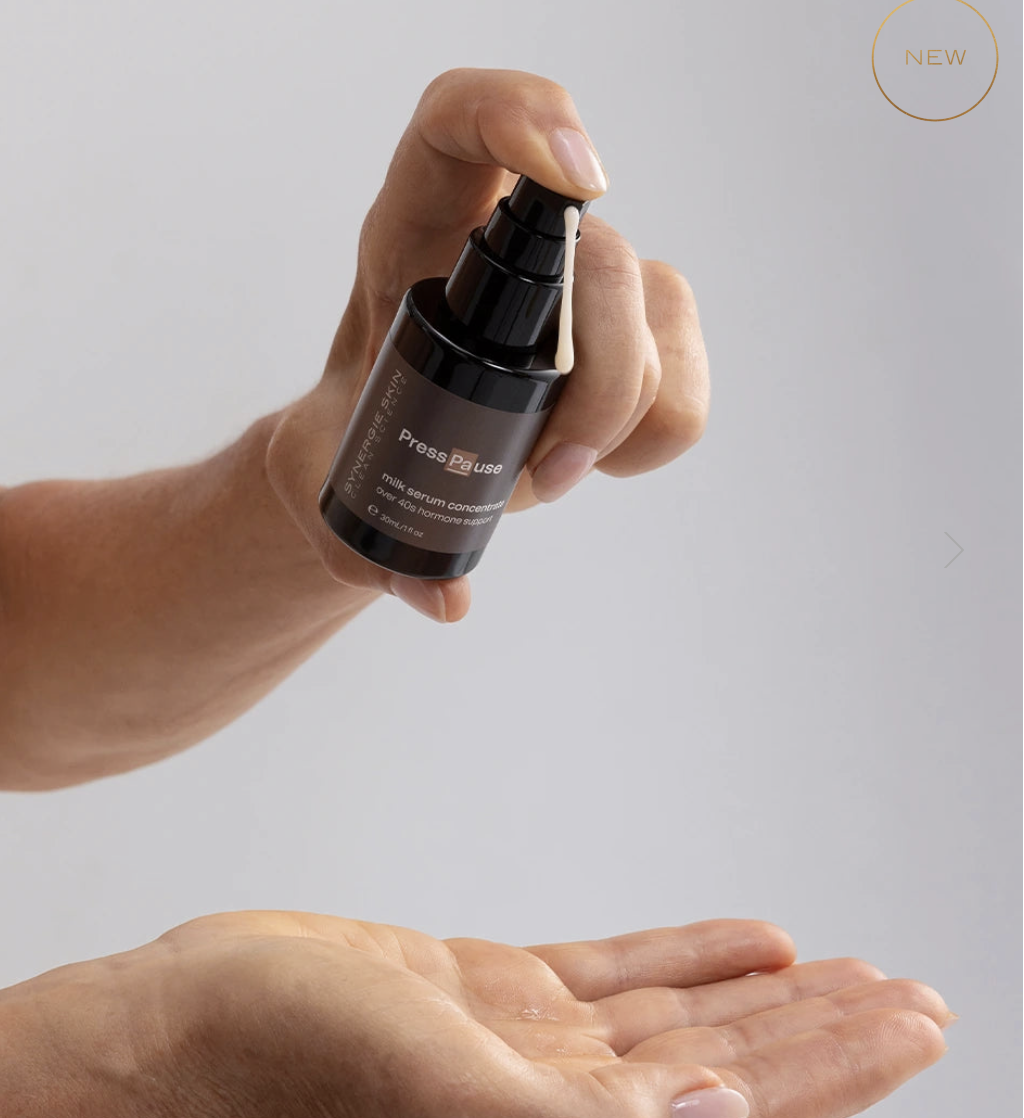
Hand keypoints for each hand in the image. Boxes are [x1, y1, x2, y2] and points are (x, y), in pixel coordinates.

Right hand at [0, 911, 950, 1116]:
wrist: (181, 1032)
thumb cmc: (278, 1069)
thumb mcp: (437, 1090)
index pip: (738, 1107)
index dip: (834, 1065)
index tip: (914, 1020)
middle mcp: (557, 1104)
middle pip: (728, 1063)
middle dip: (825, 1031)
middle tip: (917, 992)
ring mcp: (524, 1045)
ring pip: (679, 1016)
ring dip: (765, 991)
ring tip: (848, 965)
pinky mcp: (484, 991)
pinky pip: (609, 970)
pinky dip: (682, 953)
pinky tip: (747, 936)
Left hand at [266, 68, 708, 622]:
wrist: (385, 460)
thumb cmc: (351, 450)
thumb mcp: (328, 487)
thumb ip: (366, 543)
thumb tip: (445, 598)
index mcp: (411, 239)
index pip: (459, 121)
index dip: (521, 115)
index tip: (581, 180)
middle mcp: (505, 246)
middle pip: (599, 254)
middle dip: (596, 377)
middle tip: (550, 471)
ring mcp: (579, 287)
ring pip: (660, 306)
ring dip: (625, 411)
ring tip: (556, 471)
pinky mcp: (632, 337)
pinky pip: (688, 374)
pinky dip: (661, 430)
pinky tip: (602, 457)